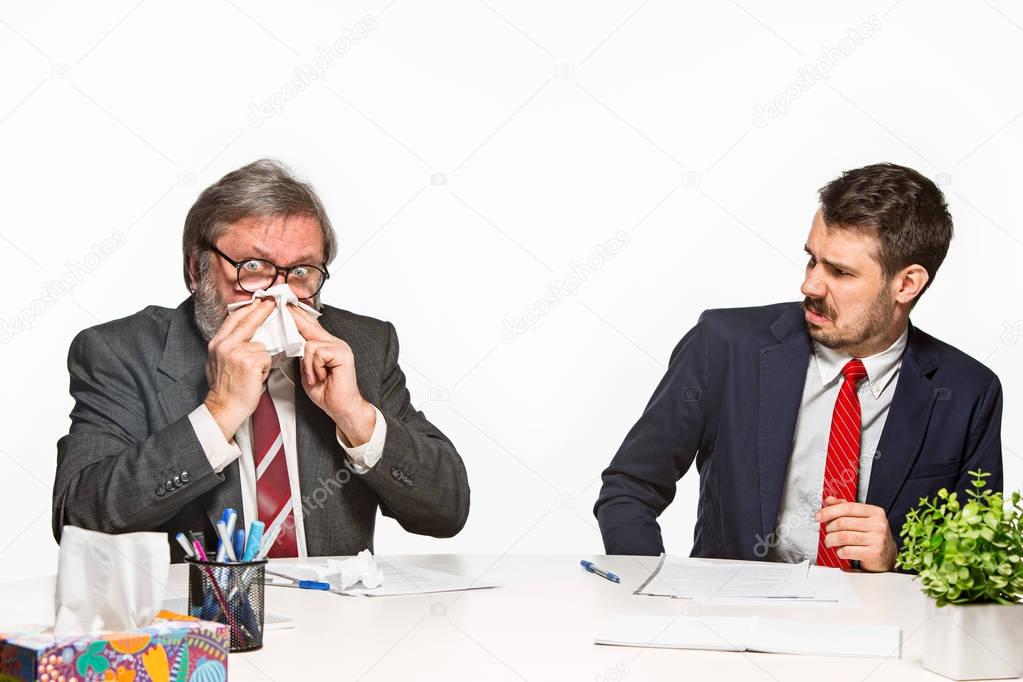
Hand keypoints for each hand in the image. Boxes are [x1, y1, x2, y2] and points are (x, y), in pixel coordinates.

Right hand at [203, 298, 275, 439]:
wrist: (224, 407)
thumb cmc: (225, 388)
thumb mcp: (218, 361)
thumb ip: (230, 345)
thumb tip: (243, 334)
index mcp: (217, 343)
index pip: (234, 318)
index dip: (248, 309)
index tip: (259, 301)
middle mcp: (225, 345)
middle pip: (248, 320)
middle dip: (262, 310)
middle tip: (273, 302)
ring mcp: (238, 353)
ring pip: (261, 344)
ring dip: (263, 357)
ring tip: (254, 371)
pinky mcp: (250, 362)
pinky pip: (266, 357)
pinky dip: (265, 367)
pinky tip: (257, 376)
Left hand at [289, 303, 375, 445]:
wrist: (342, 408)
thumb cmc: (326, 392)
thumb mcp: (308, 371)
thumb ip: (303, 355)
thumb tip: (293, 342)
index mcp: (327, 345)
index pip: (310, 326)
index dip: (297, 316)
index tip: (286, 305)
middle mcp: (334, 342)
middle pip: (310, 326)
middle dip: (296, 320)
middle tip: (284, 305)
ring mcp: (340, 347)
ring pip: (310, 344)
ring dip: (308, 365)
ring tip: (316, 377)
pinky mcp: (342, 353)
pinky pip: (317, 352)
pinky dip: (315, 367)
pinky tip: (322, 377)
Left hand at [816, 496, 897, 571]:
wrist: (887, 555)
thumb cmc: (872, 534)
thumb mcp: (862, 518)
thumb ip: (845, 508)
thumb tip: (829, 500)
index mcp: (875, 512)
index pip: (847, 508)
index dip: (829, 511)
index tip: (818, 516)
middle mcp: (878, 524)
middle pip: (843, 523)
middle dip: (829, 528)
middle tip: (827, 531)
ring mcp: (877, 539)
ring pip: (843, 537)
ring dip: (831, 540)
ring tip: (829, 541)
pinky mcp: (874, 553)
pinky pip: (848, 551)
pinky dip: (840, 551)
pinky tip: (841, 550)